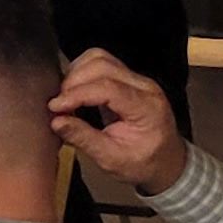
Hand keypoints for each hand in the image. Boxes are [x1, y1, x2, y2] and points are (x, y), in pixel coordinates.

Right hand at [49, 47, 187, 194]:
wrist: (166, 160)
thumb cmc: (143, 163)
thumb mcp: (112, 159)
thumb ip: (84, 139)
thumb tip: (56, 121)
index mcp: (146, 107)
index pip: (107, 87)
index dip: (76, 94)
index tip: (55, 107)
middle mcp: (144, 86)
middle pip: (102, 65)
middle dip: (73, 82)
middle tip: (59, 105)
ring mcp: (137, 79)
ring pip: (99, 58)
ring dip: (76, 74)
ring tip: (66, 98)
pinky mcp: (128, 78)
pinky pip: (101, 63)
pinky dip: (82, 73)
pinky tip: (75, 92)